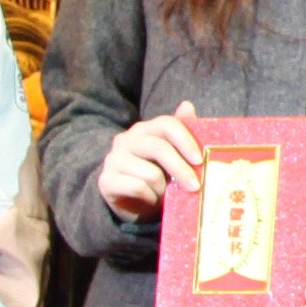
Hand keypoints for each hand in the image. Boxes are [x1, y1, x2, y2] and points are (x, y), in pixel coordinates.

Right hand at [97, 103, 207, 222]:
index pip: (167, 124)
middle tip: (195, 186)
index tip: (199, 159)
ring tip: (166, 194)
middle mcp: (126, 140)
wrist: (129, 201)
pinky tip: (151, 200)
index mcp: (145, 129)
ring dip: (163, 189)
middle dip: (181, 169)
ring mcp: (114, 159)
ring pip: (150, 173)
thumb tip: (187, 105)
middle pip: (159, 148)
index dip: (185, 140)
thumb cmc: (157, 176)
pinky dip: (150, 197)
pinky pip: (138, 188)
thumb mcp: (173, 156)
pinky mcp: (106, 180)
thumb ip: (181, 132)